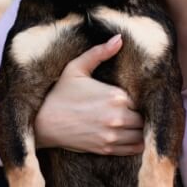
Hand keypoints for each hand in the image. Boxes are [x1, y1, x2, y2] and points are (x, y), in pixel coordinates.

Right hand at [34, 35, 144, 155]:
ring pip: (141, 134)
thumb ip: (100, 53)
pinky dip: (137, 144)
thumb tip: (120, 37)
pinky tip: (135, 138)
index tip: (136, 97)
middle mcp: (117, 116)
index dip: (141, 98)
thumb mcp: (77, 68)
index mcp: (115, 96)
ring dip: (141, 130)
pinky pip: (132, 149)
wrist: (42, 122)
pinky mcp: (105, 148)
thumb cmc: (59, 93)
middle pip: (143, 118)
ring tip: (137, 124)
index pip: (142, 99)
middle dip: (142, 114)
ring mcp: (112, 135)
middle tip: (138, 111)